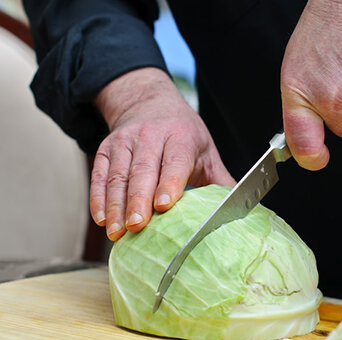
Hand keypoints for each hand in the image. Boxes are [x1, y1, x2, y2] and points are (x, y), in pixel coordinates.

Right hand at [91, 68, 235, 240]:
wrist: (150, 104)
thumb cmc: (183, 136)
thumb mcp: (207, 152)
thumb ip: (221, 182)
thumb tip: (243, 213)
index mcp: (181, 137)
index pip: (175, 161)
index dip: (169, 183)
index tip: (164, 206)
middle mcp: (151, 136)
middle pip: (143, 171)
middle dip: (138, 200)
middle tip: (137, 227)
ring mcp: (125, 141)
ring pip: (118, 175)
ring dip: (115, 205)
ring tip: (116, 233)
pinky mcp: (106, 148)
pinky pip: (99, 174)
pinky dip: (98, 198)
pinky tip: (101, 218)